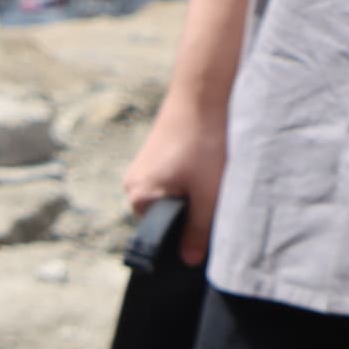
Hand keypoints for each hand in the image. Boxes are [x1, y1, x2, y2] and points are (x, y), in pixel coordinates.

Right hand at [123, 97, 224, 263]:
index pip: (161, 234)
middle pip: (166, 213)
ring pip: (174, 192)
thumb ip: (199, 231)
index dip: (187, 232)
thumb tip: (189, 261)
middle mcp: (134, 183)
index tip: (209, 220)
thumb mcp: (209, 193)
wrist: (206, 87)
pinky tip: (209, 156)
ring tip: (213, 169)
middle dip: (192, 208)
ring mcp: (144, 164)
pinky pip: (175, 173)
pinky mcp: (158, 148)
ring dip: (195, 187)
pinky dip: (193, 170)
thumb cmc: (206, 140)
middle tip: (214, 190)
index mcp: (139, 198)